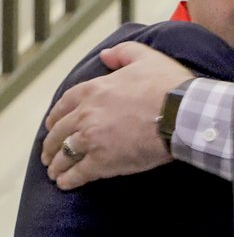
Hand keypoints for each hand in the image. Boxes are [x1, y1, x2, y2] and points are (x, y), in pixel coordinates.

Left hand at [41, 42, 193, 189]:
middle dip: (51, 144)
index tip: (52, 124)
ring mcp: (91, 139)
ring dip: (57, 164)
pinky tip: (65, 183)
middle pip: (58, 132)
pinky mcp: (101, 162)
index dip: (55, 116)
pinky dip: (68, 180)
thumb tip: (105, 55)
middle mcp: (86, 114)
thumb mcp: (147, 58)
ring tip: (55, 171)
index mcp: (94, 90)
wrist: (180, 113)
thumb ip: (123, 53)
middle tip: (49, 153)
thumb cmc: (167, 85)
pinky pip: (76, 174)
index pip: (64, 104)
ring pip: (64, 154)